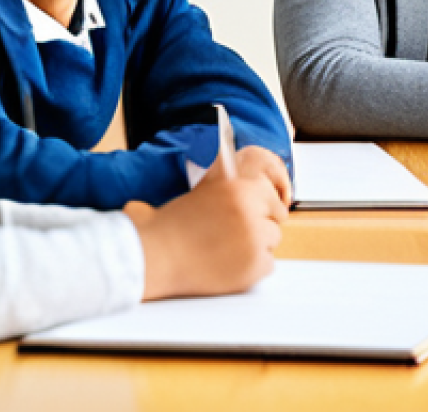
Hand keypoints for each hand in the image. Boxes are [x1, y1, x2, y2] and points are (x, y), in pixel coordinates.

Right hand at [124, 146, 290, 300]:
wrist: (152, 256)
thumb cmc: (171, 225)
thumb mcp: (204, 190)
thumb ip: (229, 181)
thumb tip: (237, 159)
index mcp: (240, 189)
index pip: (273, 197)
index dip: (262, 207)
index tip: (254, 213)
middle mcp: (250, 212)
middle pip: (275, 221)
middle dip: (258, 228)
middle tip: (234, 235)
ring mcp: (253, 241)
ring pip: (271, 244)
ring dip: (255, 248)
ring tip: (226, 250)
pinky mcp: (251, 267)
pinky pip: (266, 267)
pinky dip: (251, 269)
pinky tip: (227, 264)